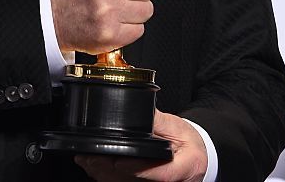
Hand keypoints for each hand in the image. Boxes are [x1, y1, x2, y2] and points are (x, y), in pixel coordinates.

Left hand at [75, 110, 207, 181]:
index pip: (162, 174)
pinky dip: (106, 178)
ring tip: (86, 160)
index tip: (118, 161)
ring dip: (104, 175)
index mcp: (186, 167)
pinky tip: (94, 167)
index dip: (138, 169)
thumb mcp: (177, 127)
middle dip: (110, 170)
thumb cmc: (189, 143)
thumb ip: (156, 121)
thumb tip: (134, 109)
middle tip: (89, 157)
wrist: (198, 159)